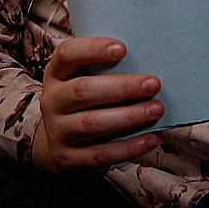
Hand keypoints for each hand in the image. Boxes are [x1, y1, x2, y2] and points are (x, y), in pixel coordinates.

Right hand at [30, 36, 162, 175]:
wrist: (61, 147)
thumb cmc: (84, 104)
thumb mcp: (84, 81)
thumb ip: (105, 70)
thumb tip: (148, 61)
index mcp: (56, 74)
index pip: (67, 54)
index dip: (92, 49)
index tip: (122, 49)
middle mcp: (52, 101)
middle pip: (83, 91)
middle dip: (122, 87)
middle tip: (153, 83)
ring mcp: (58, 132)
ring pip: (92, 123)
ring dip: (129, 116)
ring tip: (156, 109)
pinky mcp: (69, 159)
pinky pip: (101, 154)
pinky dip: (128, 147)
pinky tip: (150, 139)